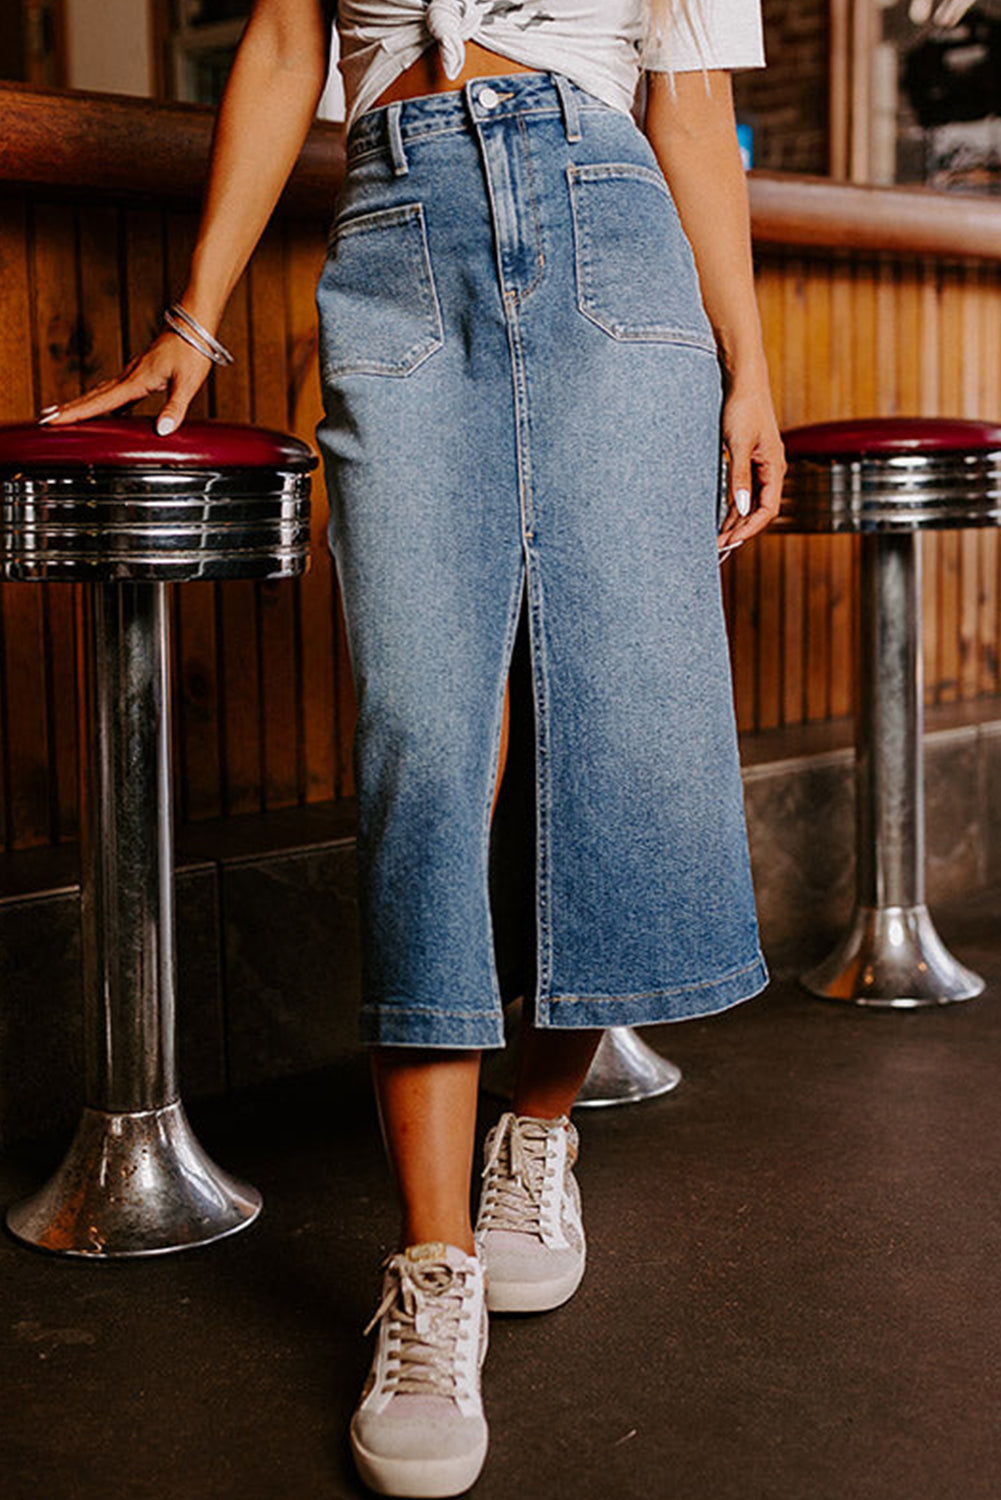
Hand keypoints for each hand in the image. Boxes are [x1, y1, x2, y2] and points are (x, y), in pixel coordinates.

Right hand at [38, 329, 213, 433]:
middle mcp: (129, 376)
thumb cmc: (193, 351)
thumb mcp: (188, 383)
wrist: (193, 324)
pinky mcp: (140, 371)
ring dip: (80, 403)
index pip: (101, 402)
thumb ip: (175, 408)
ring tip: (61, 413)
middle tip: (44, 419)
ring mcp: (132, 372)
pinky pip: (114, 388)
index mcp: (136, 381)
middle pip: (93, 396)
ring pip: (100, 391)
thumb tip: (162, 430)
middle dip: (69, 409)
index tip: (53, 420)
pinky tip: (102, 407)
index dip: (77, 413)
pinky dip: (101, 399)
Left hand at [717, 377, 785, 558]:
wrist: (744, 382)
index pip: (768, 510)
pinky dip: (734, 507)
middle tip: (719, 546)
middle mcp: (772, 471)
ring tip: (717, 538)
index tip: (730, 541)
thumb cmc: (743, 408)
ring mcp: (761, 467)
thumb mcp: (738, 444)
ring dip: (736, 521)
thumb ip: (739, 477)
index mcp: (775, 468)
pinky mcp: (750, 462)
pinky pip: (744, 491)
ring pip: (751, 503)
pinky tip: (721, 518)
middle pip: (759, 511)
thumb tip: (739, 508)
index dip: (750, 528)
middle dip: (740, 530)